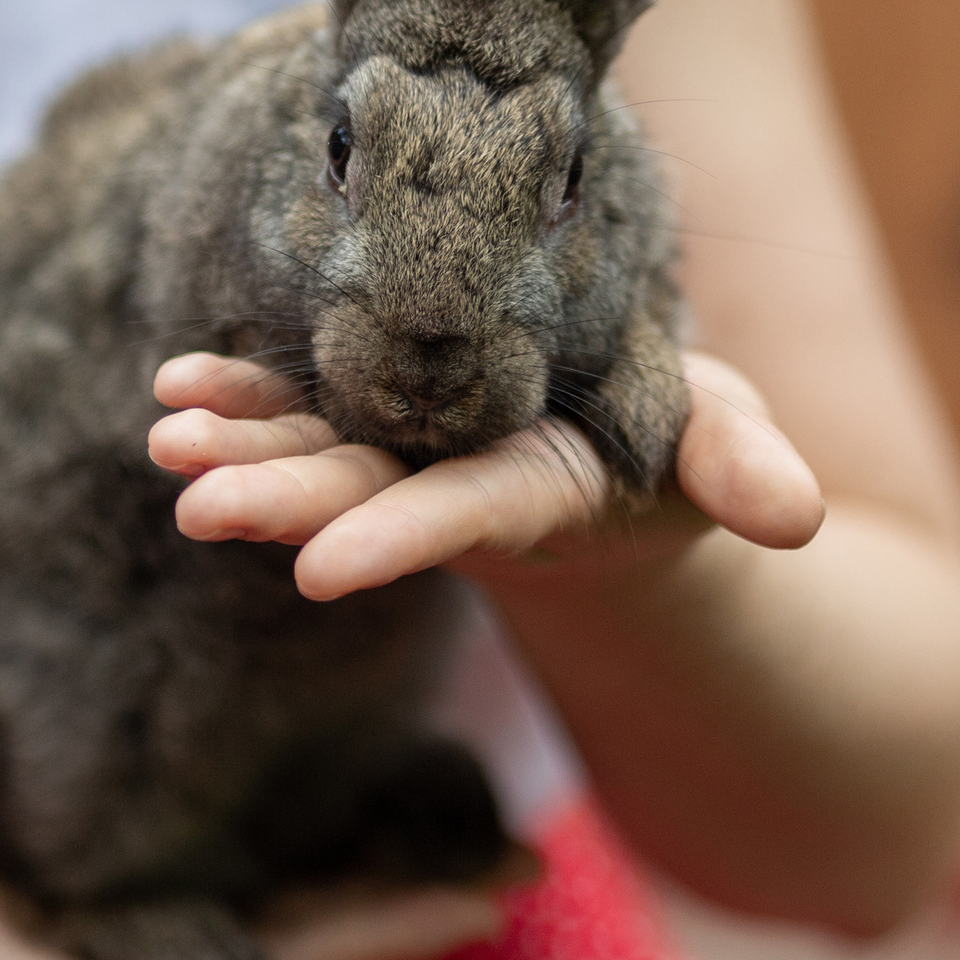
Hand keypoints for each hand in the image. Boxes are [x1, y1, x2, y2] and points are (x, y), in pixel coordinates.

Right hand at [0, 799, 500, 959]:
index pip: (312, 958)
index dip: (401, 928)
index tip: (491, 891)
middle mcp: (188, 940)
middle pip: (333, 915)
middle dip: (424, 888)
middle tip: (527, 850)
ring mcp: (171, 888)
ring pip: (303, 868)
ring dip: (385, 844)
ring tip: (477, 802)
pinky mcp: (143, 835)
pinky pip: (247, 818)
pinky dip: (310, 797)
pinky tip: (360, 755)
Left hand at [147, 351, 825, 599]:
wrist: (608, 432)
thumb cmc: (671, 437)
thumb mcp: (718, 442)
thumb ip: (743, 469)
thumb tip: (797, 517)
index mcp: (536, 489)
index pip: (463, 516)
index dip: (396, 537)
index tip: (316, 572)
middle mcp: (450, 477)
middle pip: (358, 493)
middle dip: (278, 499)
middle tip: (191, 503)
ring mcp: (397, 446)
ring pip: (307, 452)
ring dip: (235, 449)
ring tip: (163, 440)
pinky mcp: (361, 406)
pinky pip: (291, 404)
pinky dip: (236, 398)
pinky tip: (171, 387)